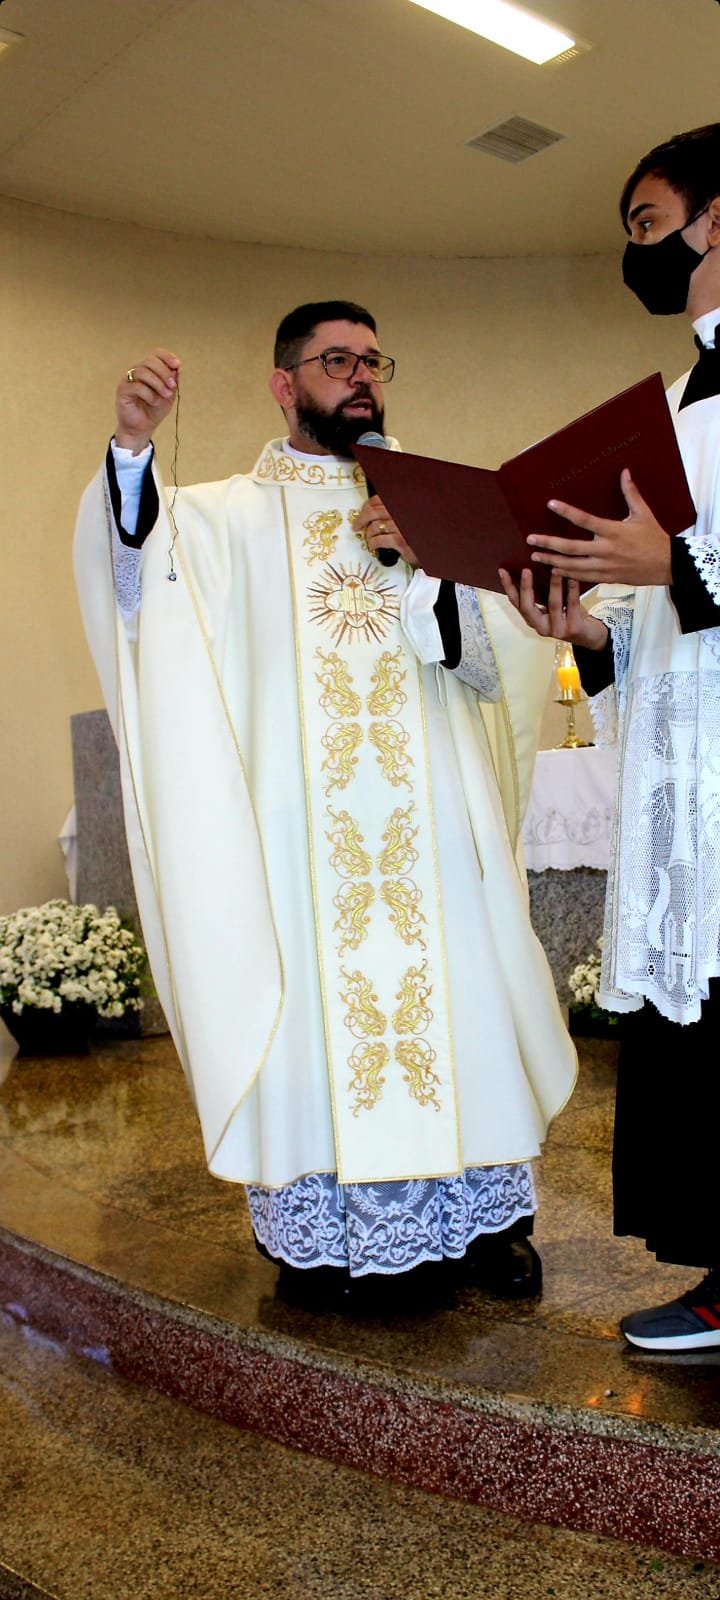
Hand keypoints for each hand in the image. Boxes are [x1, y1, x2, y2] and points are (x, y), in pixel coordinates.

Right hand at [115, 348, 180, 452]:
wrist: (142, 428)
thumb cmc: (153, 411)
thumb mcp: (169, 395)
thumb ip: (173, 381)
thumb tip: (178, 367)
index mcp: (148, 369)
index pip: (156, 354)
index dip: (167, 357)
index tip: (177, 365)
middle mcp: (136, 371)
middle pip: (150, 361)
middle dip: (164, 372)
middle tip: (172, 385)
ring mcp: (128, 380)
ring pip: (143, 372)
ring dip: (158, 383)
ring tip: (166, 395)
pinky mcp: (122, 391)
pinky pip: (137, 386)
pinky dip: (149, 394)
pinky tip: (154, 402)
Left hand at [353, 495, 418, 565]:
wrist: (431, 548)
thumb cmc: (417, 533)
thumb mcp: (407, 517)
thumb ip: (393, 511)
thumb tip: (371, 511)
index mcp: (402, 504)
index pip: (379, 499)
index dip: (367, 506)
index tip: (362, 512)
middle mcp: (402, 513)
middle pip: (373, 512)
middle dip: (361, 519)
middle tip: (356, 526)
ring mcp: (401, 527)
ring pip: (375, 526)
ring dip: (368, 533)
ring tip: (368, 538)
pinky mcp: (401, 541)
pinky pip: (380, 540)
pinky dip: (373, 543)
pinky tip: (373, 545)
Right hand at [498, 569, 608, 650]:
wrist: (588, 636)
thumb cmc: (567, 615)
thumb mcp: (551, 606)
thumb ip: (542, 594)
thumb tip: (535, 565)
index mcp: (532, 620)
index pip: (515, 603)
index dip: (508, 587)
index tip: (503, 571)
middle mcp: (540, 627)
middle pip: (527, 607)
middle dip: (526, 588)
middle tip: (526, 570)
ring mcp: (557, 630)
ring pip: (553, 605)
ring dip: (553, 585)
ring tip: (554, 569)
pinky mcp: (573, 628)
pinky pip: (572, 605)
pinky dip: (572, 589)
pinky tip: (573, 577)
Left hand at [525, 468, 671, 586]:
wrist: (667, 565)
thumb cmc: (654, 538)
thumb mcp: (643, 514)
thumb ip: (631, 493)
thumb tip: (624, 472)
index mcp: (613, 531)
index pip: (585, 520)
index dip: (567, 512)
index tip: (550, 504)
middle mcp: (606, 550)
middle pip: (571, 548)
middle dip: (549, 544)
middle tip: (531, 539)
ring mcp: (605, 566)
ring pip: (573, 566)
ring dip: (552, 562)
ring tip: (535, 557)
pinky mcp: (607, 578)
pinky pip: (582, 578)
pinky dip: (567, 575)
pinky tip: (554, 571)